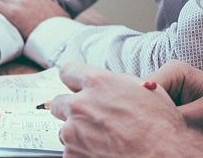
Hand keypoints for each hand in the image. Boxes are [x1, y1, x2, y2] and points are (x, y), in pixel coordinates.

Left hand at [50, 62, 200, 156]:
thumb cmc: (161, 128)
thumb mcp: (145, 91)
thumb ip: (116, 82)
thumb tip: (106, 83)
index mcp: (97, 84)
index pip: (68, 71)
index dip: (74, 80)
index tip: (76, 86)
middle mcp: (80, 105)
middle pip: (60, 102)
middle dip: (73, 109)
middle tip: (92, 119)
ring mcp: (73, 132)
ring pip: (65, 129)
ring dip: (79, 133)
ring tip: (105, 139)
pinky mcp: (71, 154)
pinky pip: (70, 150)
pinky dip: (82, 151)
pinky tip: (104, 151)